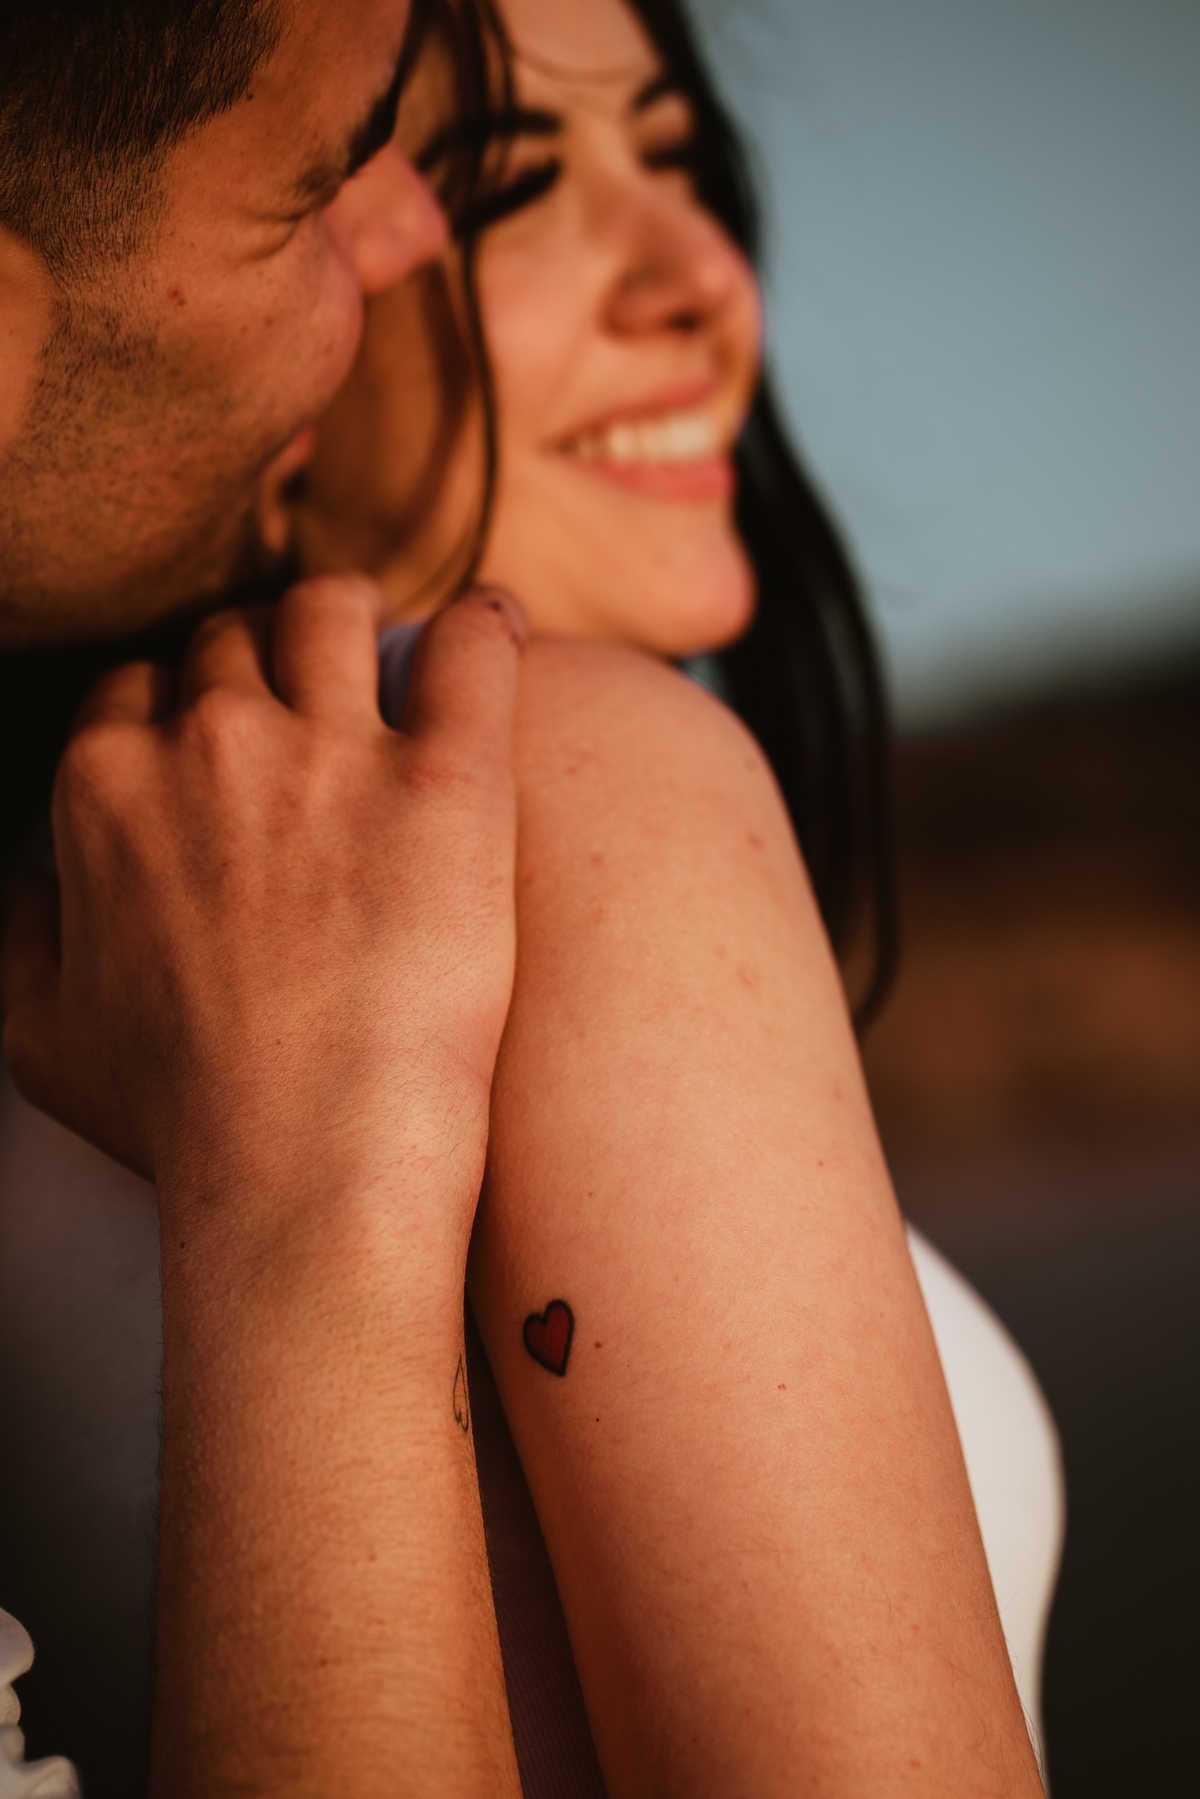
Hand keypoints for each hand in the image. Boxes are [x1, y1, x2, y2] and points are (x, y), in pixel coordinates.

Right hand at [2, 577, 523, 1257]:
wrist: (305, 1165)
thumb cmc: (181, 1116)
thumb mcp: (40, 1031)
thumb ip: (25, 932)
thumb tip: (30, 884)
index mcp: (106, 785)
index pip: (141, 686)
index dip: (187, 705)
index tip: (230, 737)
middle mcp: (210, 740)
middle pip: (234, 640)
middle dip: (267, 662)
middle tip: (317, 708)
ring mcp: (331, 749)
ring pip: (331, 613)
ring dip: (355, 624)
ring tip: (397, 658)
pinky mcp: (448, 776)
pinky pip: (469, 645)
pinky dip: (483, 625)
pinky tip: (496, 629)